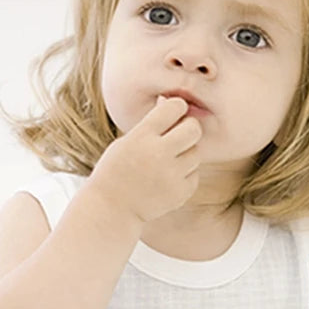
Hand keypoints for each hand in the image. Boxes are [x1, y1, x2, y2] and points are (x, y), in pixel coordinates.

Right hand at [88, 95, 201, 223]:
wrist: (112, 207)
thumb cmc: (116, 170)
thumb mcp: (126, 142)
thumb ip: (151, 124)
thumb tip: (171, 101)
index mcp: (142, 136)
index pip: (175, 107)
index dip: (177, 108)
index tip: (173, 114)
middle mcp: (158, 153)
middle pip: (193, 129)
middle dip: (189, 128)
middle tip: (180, 135)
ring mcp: (171, 175)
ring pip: (196, 153)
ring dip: (186, 154)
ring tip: (168, 162)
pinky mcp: (180, 193)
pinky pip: (194, 174)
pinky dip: (185, 175)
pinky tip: (167, 178)